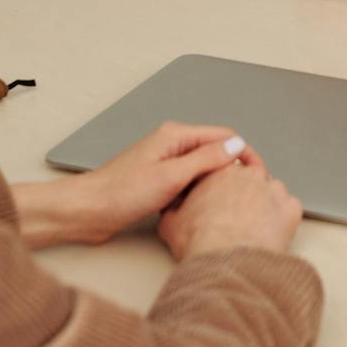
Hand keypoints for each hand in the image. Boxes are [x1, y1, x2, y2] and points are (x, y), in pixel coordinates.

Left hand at [12, 122, 247, 247]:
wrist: (88, 212)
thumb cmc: (121, 193)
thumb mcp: (171, 176)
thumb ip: (206, 159)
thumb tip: (236, 146)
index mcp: (176, 135)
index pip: (225, 136)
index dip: (245, 155)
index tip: (258, 176)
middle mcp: (172, 144)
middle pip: (216, 151)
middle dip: (233, 169)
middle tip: (245, 193)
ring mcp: (165, 162)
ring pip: (204, 169)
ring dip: (215, 183)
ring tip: (225, 202)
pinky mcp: (159, 180)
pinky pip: (190, 182)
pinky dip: (199, 193)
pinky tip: (199, 208)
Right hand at [158, 146, 303, 259]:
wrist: (227, 264)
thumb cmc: (200, 243)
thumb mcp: (170, 222)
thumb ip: (175, 206)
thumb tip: (174, 206)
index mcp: (220, 171)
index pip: (225, 166)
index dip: (223, 183)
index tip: (223, 196)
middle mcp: (249, 173)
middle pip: (250, 176)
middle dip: (244, 192)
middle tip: (236, 215)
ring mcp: (273, 189)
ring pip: (271, 191)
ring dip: (264, 203)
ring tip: (253, 227)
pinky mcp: (290, 208)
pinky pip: (289, 208)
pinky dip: (282, 218)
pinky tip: (270, 232)